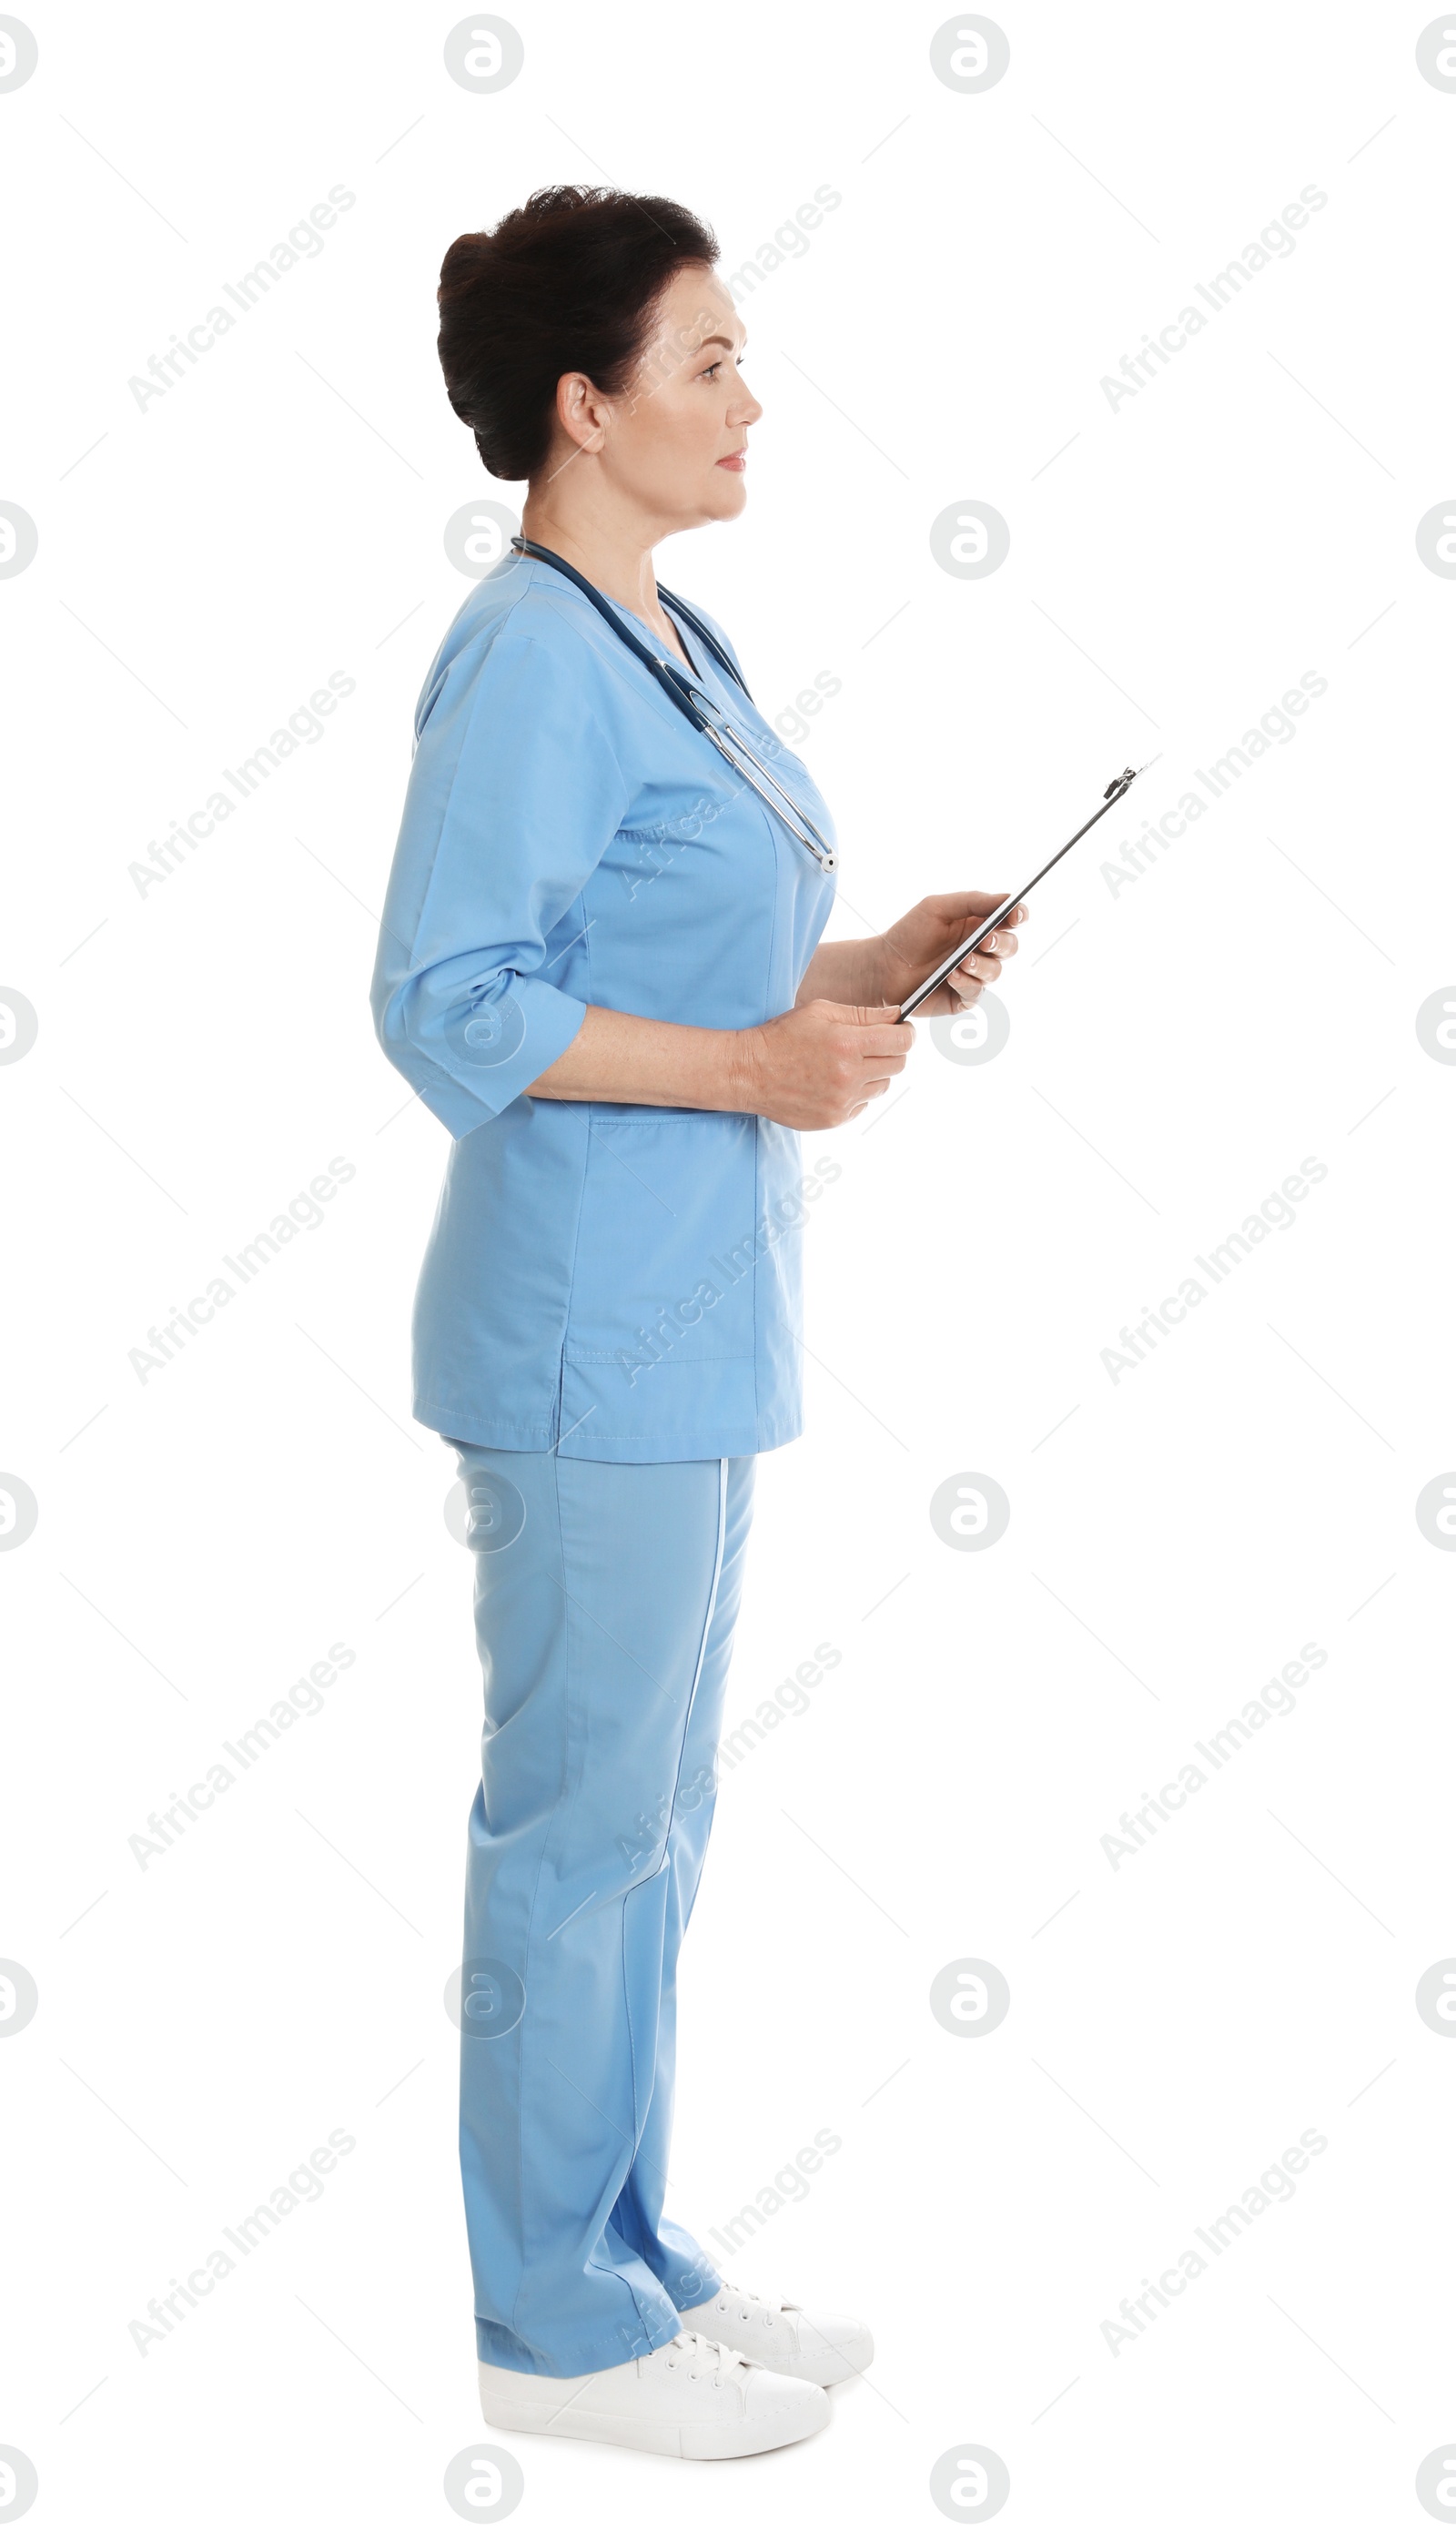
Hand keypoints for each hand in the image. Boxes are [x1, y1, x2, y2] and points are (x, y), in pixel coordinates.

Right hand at [733, 1000, 913, 1129]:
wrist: (748, 1073)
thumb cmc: (782, 1037)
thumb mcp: (821, 1012)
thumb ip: (864, 1014)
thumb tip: (897, 1016)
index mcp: (847, 1044)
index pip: (901, 1042)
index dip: (905, 1033)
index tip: (900, 1031)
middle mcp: (849, 1076)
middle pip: (898, 1065)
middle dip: (891, 1051)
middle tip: (871, 1045)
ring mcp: (842, 1102)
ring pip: (883, 1086)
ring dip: (874, 1074)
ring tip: (848, 1064)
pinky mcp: (834, 1119)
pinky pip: (863, 1104)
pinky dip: (856, 1093)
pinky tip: (834, 1082)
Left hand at [877, 893, 1027, 1015]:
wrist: (883, 967)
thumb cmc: (909, 934)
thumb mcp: (936, 908)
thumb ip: (972, 901)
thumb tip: (1008, 899)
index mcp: (978, 925)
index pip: (1009, 920)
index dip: (1018, 916)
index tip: (1016, 915)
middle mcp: (980, 950)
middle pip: (1009, 947)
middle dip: (1002, 944)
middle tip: (986, 941)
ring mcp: (973, 975)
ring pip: (994, 972)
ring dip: (981, 966)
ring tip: (962, 961)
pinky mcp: (962, 998)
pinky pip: (975, 993)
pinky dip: (966, 984)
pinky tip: (952, 977)